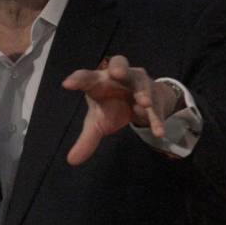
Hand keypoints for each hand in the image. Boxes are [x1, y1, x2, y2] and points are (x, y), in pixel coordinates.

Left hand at [60, 55, 179, 165]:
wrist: (141, 104)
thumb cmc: (112, 107)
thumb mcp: (98, 123)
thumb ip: (87, 139)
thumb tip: (71, 161)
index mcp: (99, 81)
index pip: (86, 77)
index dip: (77, 79)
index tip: (67, 84)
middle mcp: (119, 76)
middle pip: (119, 63)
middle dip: (118, 67)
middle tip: (116, 73)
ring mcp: (138, 83)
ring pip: (141, 83)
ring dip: (143, 92)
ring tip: (143, 103)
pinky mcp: (154, 96)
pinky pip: (155, 106)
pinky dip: (156, 117)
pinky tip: (158, 131)